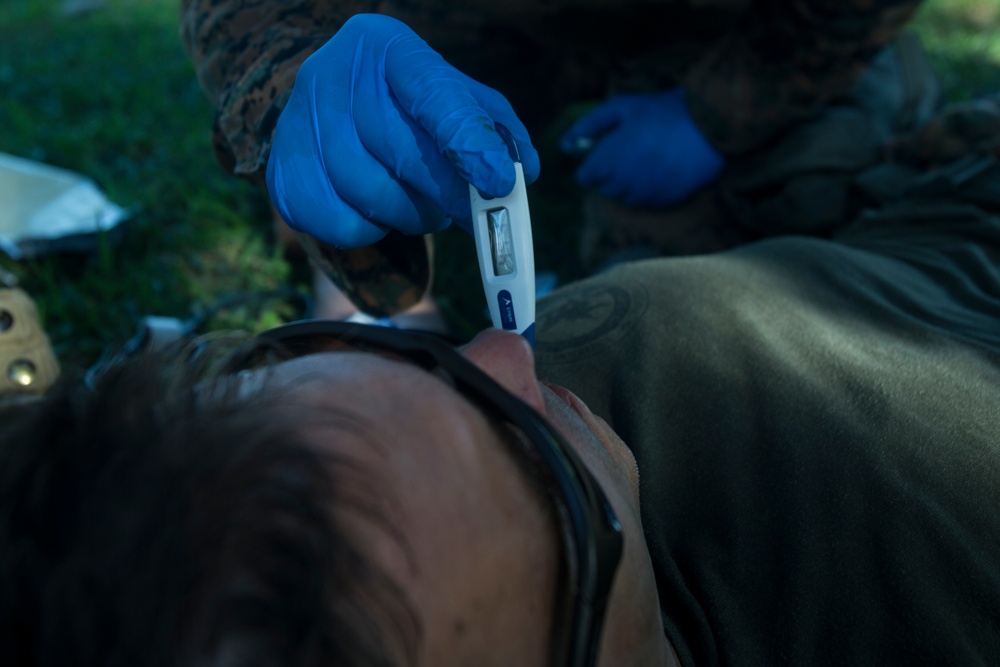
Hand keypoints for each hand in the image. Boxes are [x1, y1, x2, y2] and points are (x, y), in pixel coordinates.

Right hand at [266, 14, 539, 248]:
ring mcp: (298, 124)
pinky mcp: (282, 173)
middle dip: (447, 194)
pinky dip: (373, 231)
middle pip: (400, 151)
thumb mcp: (455, 99)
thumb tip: (520, 170)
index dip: (467, 140)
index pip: (431, 93)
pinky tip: (381, 214)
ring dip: (412, 215)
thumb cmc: (407, 107)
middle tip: (474, 216)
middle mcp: (331, 75)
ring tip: (425, 208)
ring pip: (372, 194)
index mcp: (384, 47)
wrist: (331, 112)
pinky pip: (341, 224)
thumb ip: (493, 128)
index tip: (497, 181)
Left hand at [560, 89, 723, 207]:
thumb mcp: (621, 108)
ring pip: (624, 197)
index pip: (585, 178)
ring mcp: (643, 197)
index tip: (610, 148)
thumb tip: (563, 145)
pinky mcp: (663, 203)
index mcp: (607, 163)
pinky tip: (662, 168)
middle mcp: (622, 185)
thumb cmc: (662, 113)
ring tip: (649, 157)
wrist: (709, 127)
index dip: (595, 163)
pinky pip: (646, 202)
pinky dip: (649, 189)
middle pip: (603, 188)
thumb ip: (588, 126)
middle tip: (634, 149)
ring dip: (630, 182)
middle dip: (611, 172)